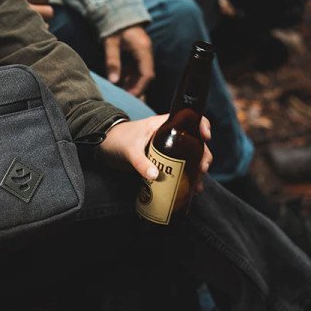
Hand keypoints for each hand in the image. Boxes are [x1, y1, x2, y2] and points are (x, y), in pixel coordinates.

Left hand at [98, 115, 212, 192]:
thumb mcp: (129, 151)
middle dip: (203, 156)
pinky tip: (190, 191)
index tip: (206, 138)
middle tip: (202, 170)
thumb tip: (155, 176)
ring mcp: (167, 149)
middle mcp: (169, 135)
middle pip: (194, 142)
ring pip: (189, 157)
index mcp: (163, 124)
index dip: (202, 125)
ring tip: (198, 186)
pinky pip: (179, 168)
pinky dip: (186, 178)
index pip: (189, 119)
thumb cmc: (116, 141)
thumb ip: (140, 163)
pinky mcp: (162, 162)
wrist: (103, 148)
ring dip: (196, 171)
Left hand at [103, 25, 154, 95]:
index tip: (130, 97)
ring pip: (141, 75)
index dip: (140, 87)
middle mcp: (146, 53)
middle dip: (136, 89)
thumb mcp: (110, 43)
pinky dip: (129, 78)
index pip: (147, 74)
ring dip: (132, 84)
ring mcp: (143, 54)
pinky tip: (119, 83)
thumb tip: (113, 81)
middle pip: (146, 77)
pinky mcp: (137, 55)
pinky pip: (136, 70)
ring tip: (120, 93)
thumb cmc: (115, 26)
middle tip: (124, 99)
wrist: (118, 12)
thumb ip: (112, 61)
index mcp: (143, 50)